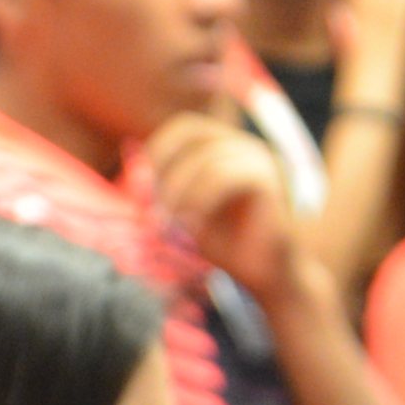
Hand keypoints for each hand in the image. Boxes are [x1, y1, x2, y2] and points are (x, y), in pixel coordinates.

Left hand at [135, 111, 306, 307]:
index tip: (143, 187)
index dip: (159, 148)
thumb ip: (166, 190)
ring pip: (208, 156)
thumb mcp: (187, 213)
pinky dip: (201, 199)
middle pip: (195, 133)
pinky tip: (193, 225)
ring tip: (171, 224)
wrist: (269, 278)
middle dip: (166, 170)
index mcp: (228, 148)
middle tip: (154, 208)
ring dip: (180, 190)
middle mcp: (245, 147)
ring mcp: (260, 160)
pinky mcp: (269, 180)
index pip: (186, 127)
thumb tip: (135, 173)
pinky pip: (225, 175)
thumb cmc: (229, 247)